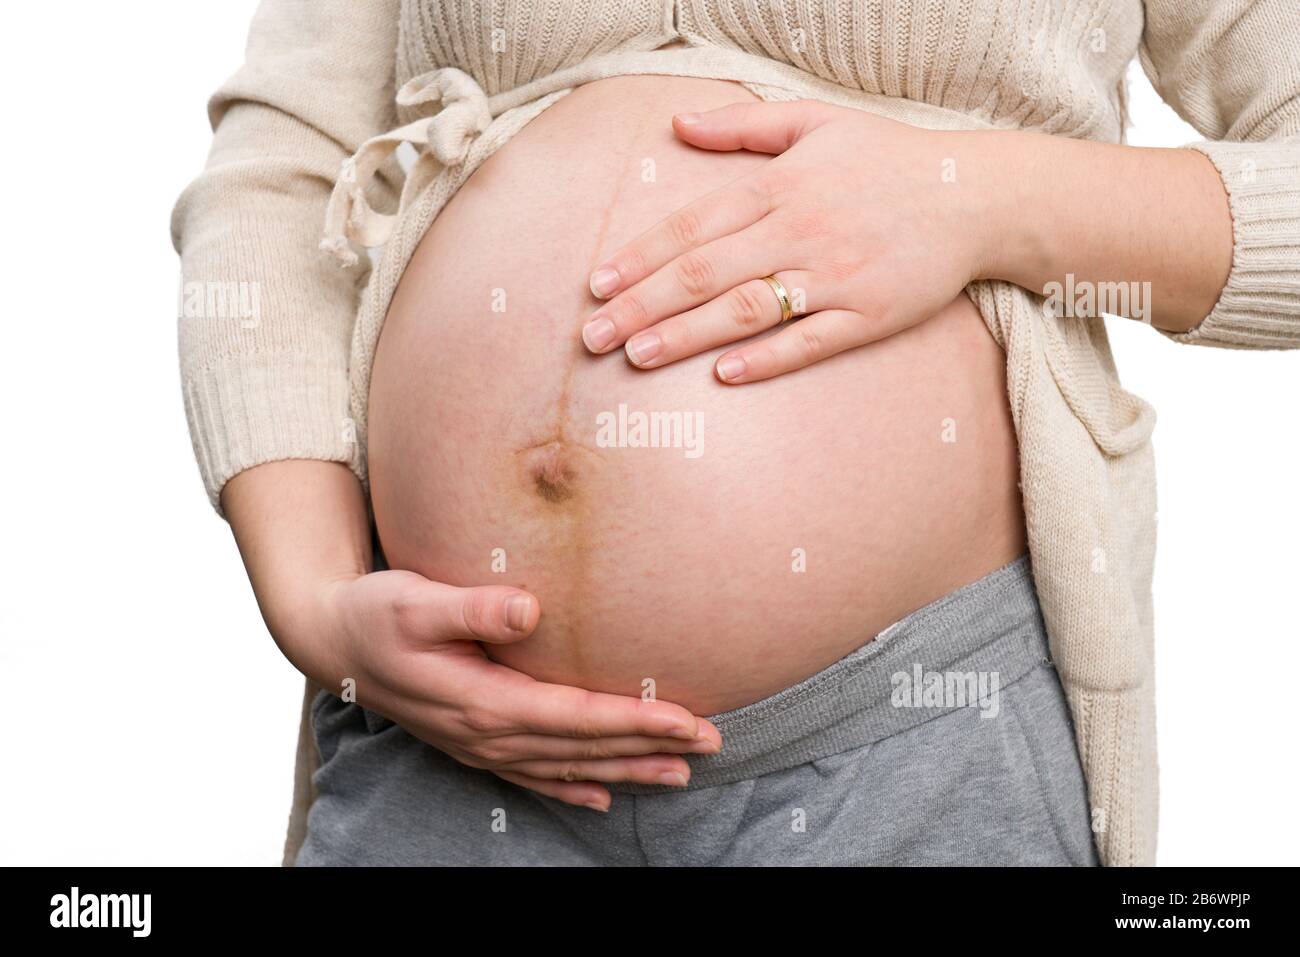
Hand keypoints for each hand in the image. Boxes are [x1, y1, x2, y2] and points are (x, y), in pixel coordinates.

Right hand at [302, 569, 721, 810]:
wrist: (333, 642)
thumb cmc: (377, 611)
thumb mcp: (413, 599)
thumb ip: (469, 607)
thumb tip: (527, 609)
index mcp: (480, 700)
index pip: (573, 717)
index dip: (631, 720)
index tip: (684, 719)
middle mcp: (486, 733)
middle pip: (582, 748)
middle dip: (648, 747)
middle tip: (711, 743)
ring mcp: (480, 745)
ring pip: (567, 766)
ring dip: (624, 769)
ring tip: (680, 773)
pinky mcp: (474, 743)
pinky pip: (533, 777)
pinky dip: (572, 788)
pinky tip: (603, 796)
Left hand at [580, 100, 1000, 381]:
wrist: (976, 193)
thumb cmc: (888, 157)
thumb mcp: (816, 122)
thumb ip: (742, 126)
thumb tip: (676, 122)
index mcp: (781, 186)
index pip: (692, 226)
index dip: (640, 256)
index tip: (597, 286)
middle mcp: (800, 230)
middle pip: (704, 273)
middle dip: (642, 305)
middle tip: (593, 337)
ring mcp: (835, 276)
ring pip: (746, 309)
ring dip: (686, 335)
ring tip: (636, 357)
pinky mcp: (869, 315)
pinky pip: (810, 341)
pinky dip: (766, 358)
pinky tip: (723, 375)